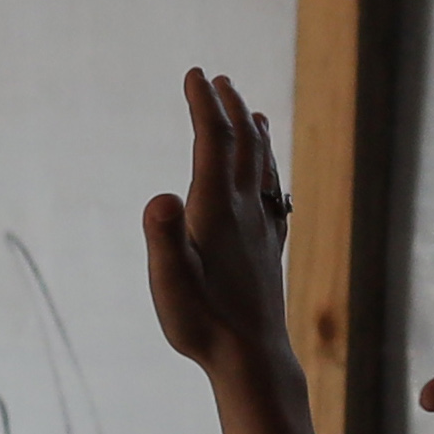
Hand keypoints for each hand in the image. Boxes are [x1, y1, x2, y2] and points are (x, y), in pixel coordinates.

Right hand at [139, 68, 302, 393]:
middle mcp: (243, 212)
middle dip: (229, 107)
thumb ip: (164, 240)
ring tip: (250, 110)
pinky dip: (269, 169)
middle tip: (217, 79)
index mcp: (215, 211)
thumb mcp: (169, 285)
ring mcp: (261, 229)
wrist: (252, 358)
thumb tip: (160, 197)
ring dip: (254, 132)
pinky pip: (272, 194)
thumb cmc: (202, 325)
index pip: (212, 142)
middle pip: (242, 144)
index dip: (203, 105)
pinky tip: (268, 172)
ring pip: (262, 166)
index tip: (194, 74)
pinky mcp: (269, 248)